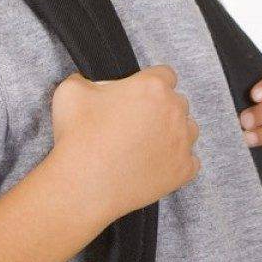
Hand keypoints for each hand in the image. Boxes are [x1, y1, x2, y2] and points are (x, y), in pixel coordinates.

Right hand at [49, 65, 200, 219]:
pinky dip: (176, 162)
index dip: (150, 84)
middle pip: (177, 102)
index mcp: (153, 86)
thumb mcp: (71, 91)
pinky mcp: (183, 170)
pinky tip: (156, 164)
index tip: (138, 97)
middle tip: (136, 124)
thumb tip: (89, 84)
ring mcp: (182, 142)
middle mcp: (174, 110)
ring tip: (147, 145)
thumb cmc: (78, 137)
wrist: (82, 186)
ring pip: (188, 129)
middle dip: (160, 109)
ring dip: (173, 133)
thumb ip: (86, 79)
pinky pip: (190, 161)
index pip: (165, 74)